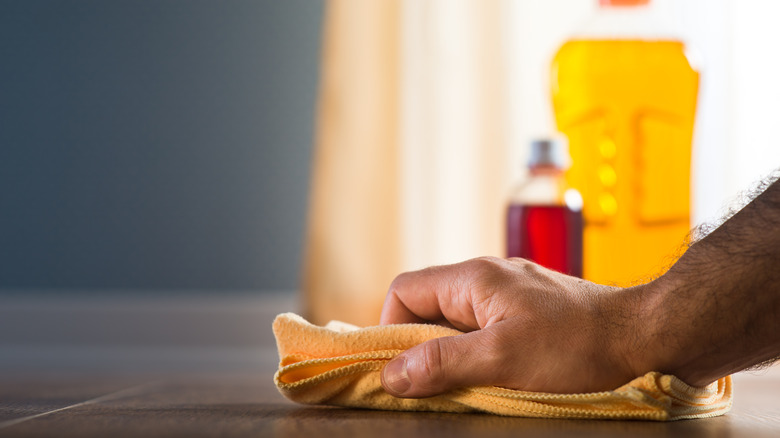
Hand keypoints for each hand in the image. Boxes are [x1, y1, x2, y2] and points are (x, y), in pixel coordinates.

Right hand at [379, 257, 641, 397]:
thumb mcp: (503, 358)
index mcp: (472, 278)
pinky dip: (478, 355)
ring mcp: (508, 294)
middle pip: (427, 307)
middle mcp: (486, 279)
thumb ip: (443, 362)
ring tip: (471, 384)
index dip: (392, 329)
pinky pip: (484, 330)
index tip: (404, 369)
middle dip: (422, 348)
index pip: (404, 290)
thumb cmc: (578, 344)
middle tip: (436, 384)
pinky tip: (497, 377)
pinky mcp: (528, 312)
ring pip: (456, 322)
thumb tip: (392, 374)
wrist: (644, 336)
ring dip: (452, 355)